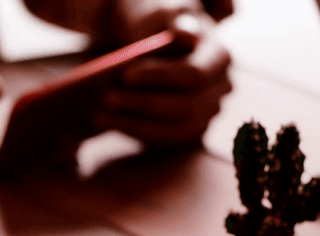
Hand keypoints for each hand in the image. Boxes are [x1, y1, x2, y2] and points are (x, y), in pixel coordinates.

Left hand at [97, 5, 231, 144]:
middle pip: (183, 106)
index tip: (125, 74)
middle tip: (106, 98)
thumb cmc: (159, 22)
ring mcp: (208, 114)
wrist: (157, 38)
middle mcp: (220, 89)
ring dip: (133, 123)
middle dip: (142, 104)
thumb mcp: (161, 12)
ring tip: (100, 114)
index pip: (193, 74)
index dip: (159, 77)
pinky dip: (134, 131)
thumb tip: (182, 33)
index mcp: (219, 56)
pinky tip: (108, 122)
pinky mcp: (190, 130)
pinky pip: (162, 139)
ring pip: (172, 129)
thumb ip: (168, 21)